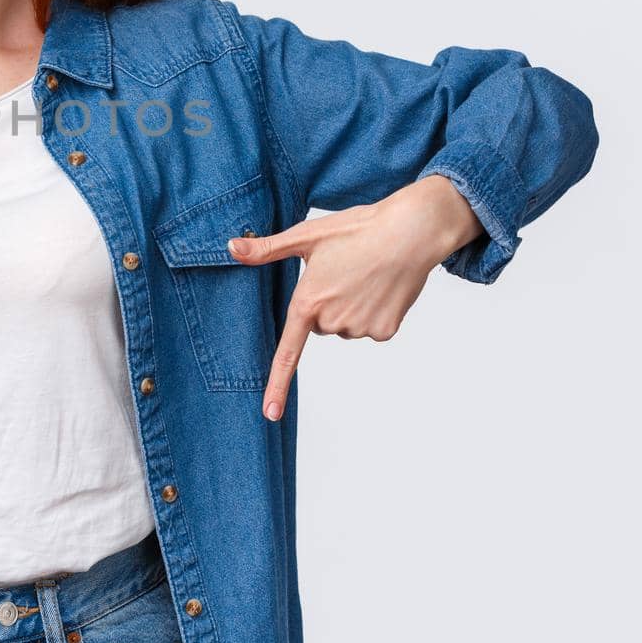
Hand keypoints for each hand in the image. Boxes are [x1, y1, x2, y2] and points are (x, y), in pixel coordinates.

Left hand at [227, 174, 483, 421]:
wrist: (411, 232)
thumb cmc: (356, 228)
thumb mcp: (307, 236)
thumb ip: (266, 249)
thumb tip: (230, 247)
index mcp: (308, 302)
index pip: (288, 352)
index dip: (277, 385)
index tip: (270, 413)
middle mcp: (332, 321)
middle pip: (318, 326)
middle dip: (325, 305)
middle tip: (342, 273)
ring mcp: (360, 329)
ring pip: (344, 327)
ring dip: (349, 308)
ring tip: (364, 276)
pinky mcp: (385, 331)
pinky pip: (370, 329)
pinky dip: (373, 313)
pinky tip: (381, 288)